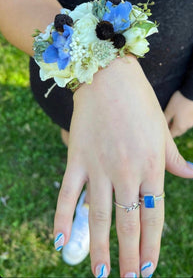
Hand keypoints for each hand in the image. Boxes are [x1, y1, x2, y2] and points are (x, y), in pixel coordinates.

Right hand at [54, 57, 192, 276]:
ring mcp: (100, 166)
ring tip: (101, 273)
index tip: (149, 269)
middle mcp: (127, 172)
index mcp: (152, 166)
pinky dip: (63, 219)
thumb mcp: (162, 131)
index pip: (154, 217)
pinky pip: (68, 194)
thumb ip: (175, 158)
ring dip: (100, 248)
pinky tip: (61, 243)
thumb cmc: (140, 103)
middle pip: (129, 223)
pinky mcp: (77, 158)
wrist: (109, 78)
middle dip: (130, 258)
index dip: (152, 247)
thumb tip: (191, 176)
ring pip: (99, 216)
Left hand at [164, 90, 192, 137]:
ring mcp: (192, 122)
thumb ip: (165, 119)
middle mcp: (187, 126)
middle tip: (165, 124)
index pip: (172, 135)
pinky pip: (187, 121)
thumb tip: (162, 126)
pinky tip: (180, 114)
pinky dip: (183, 120)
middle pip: (178, 131)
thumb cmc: (179, 101)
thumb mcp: (169, 110)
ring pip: (183, 126)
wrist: (192, 92)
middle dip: (171, 129)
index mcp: (180, 126)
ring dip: (177, 124)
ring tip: (172, 118)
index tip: (161, 130)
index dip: (166, 134)